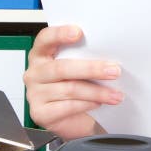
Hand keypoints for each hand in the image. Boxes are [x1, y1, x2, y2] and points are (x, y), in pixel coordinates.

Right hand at [24, 25, 122, 139]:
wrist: (73, 118)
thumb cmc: (76, 85)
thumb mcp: (79, 67)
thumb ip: (85, 56)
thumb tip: (110, 54)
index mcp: (41, 54)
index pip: (45, 39)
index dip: (60, 34)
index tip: (79, 32)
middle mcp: (35, 72)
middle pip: (62, 68)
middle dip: (92, 69)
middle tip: (115, 71)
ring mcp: (35, 94)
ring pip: (70, 89)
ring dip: (98, 91)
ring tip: (116, 94)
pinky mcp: (40, 113)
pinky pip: (68, 107)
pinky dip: (87, 104)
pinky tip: (99, 103)